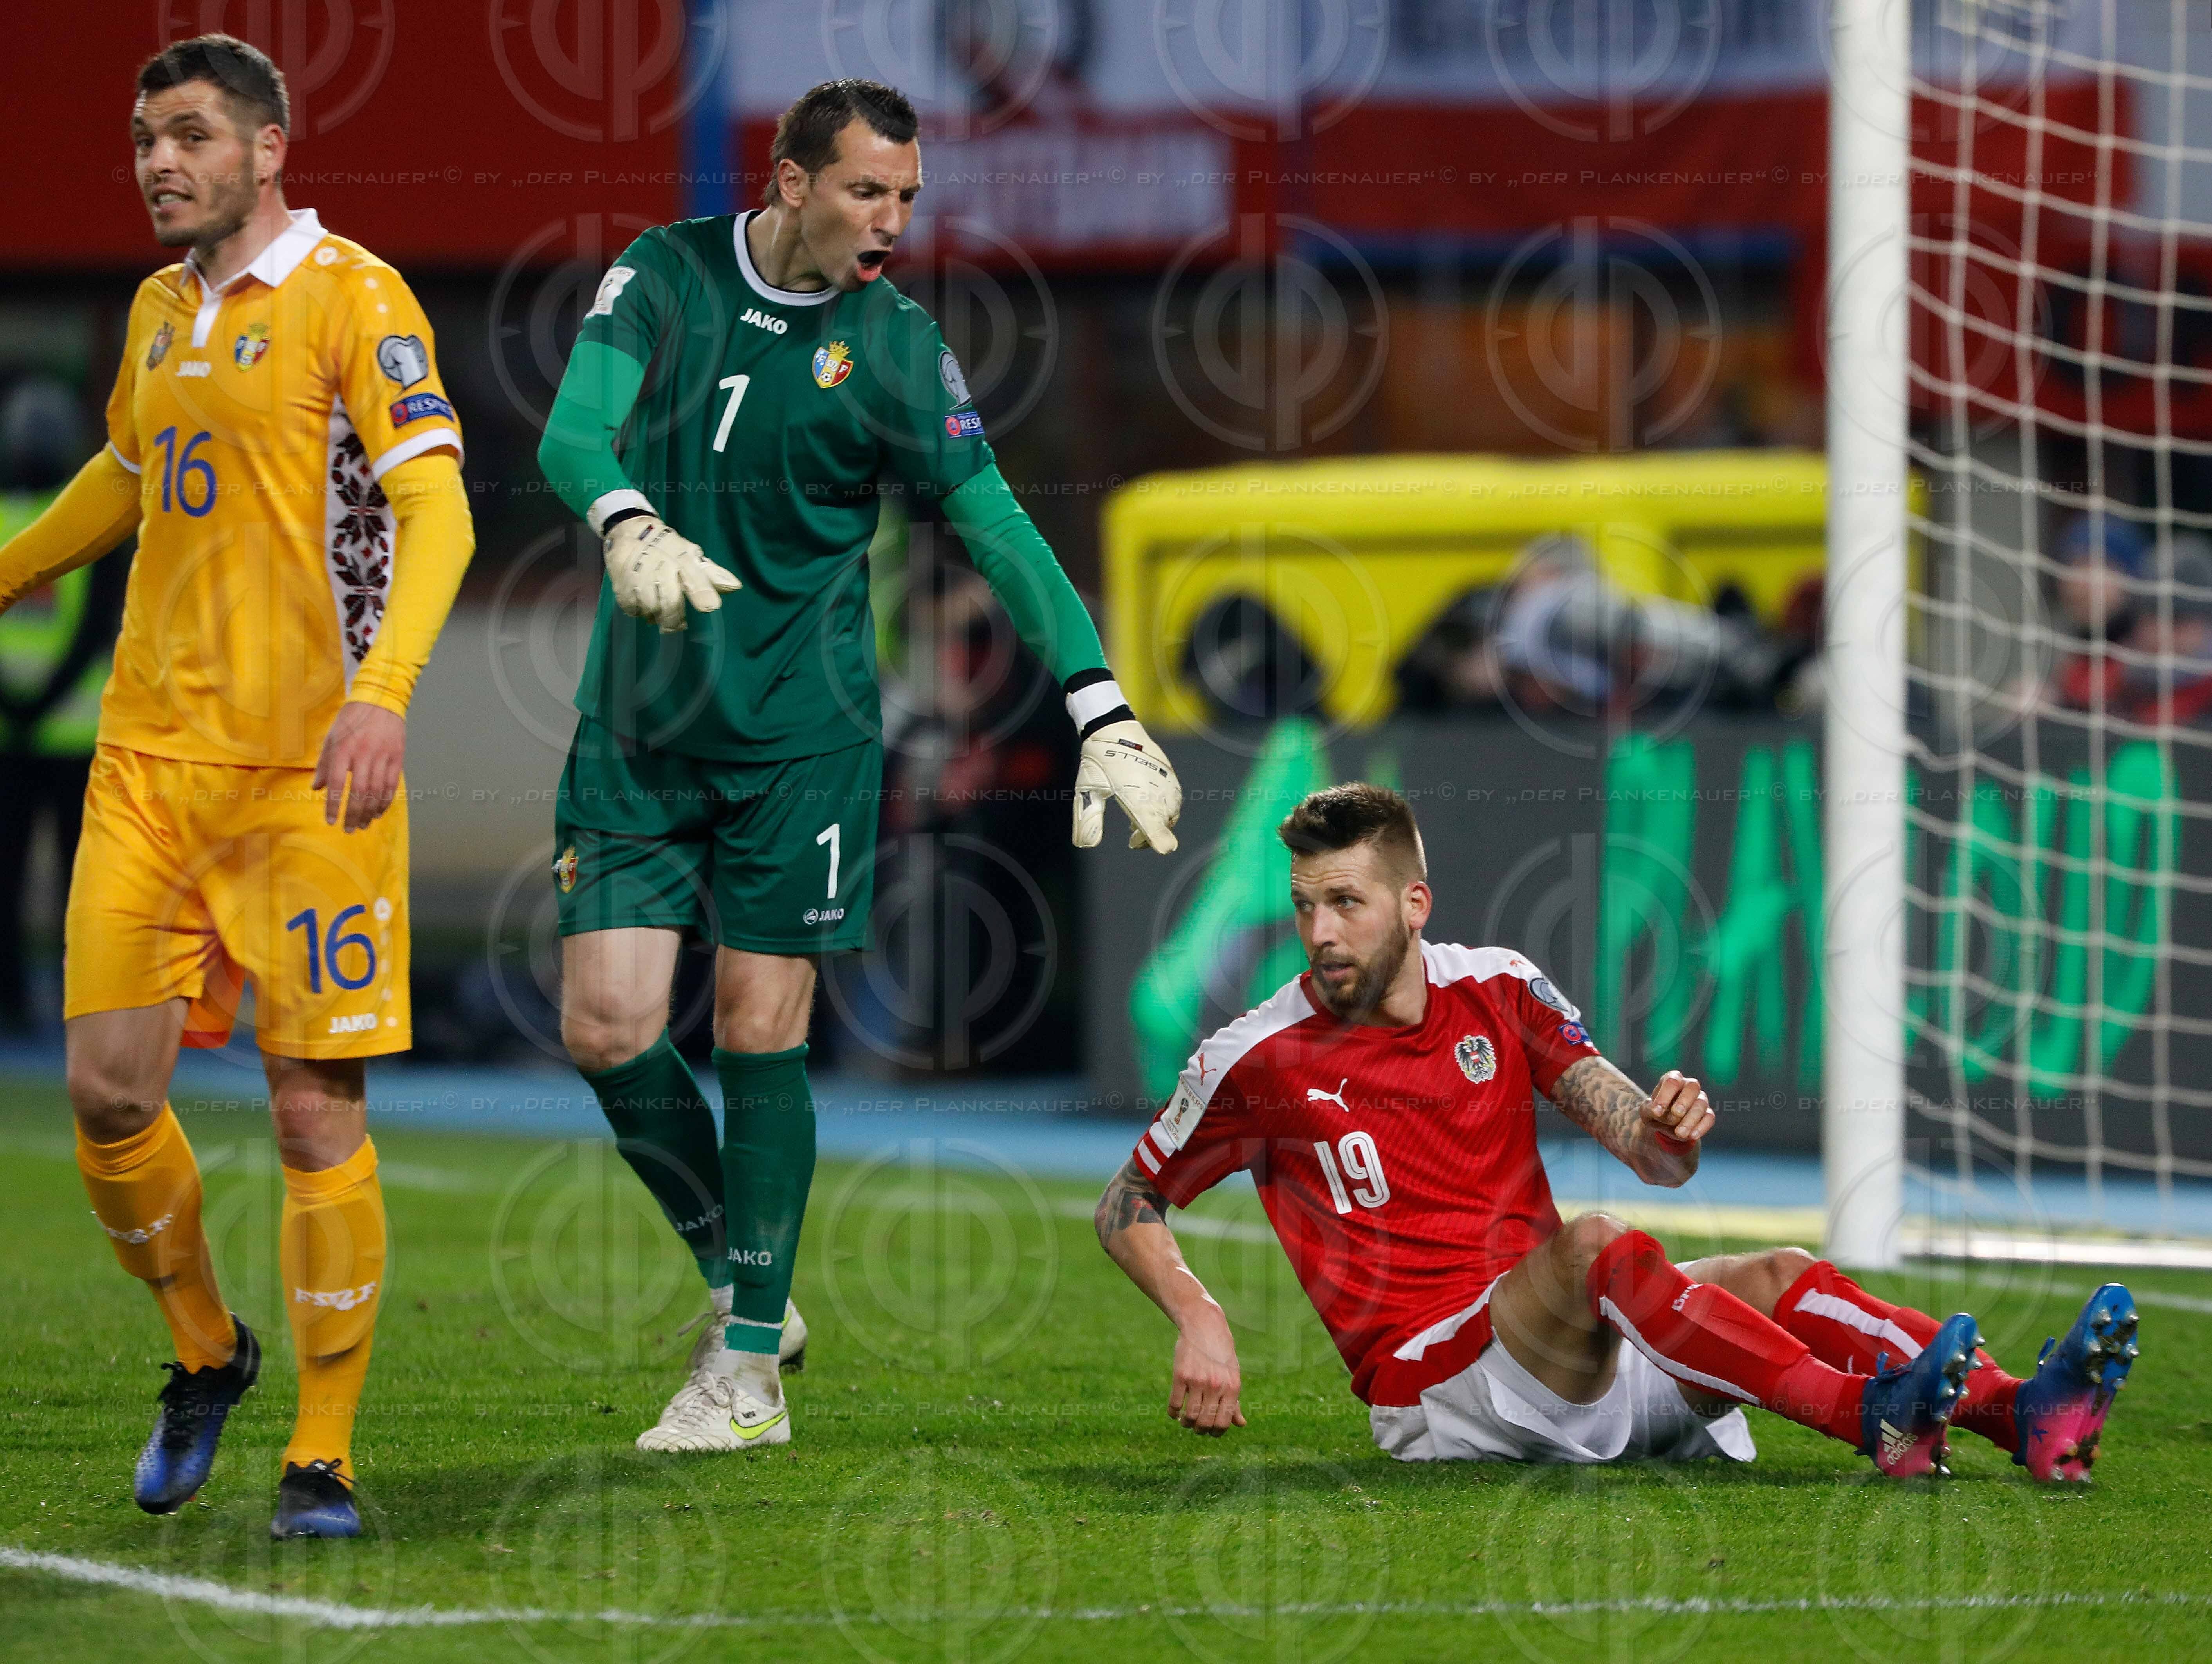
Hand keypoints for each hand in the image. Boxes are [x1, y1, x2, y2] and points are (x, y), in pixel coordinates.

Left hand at [313, 701, 405, 831]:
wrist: (380, 700)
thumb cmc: (351, 719)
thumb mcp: (332, 737)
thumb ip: (324, 764)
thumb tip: (316, 788)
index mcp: (344, 749)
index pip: (338, 783)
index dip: (334, 805)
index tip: (331, 821)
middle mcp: (363, 754)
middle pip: (359, 791)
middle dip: (353, 814)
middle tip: (349, 829)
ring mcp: (383, 756)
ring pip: (377, 791)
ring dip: (369, 811)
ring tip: (363, 824)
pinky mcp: (397, 757)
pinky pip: (391, 785)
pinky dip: (385, 801)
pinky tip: (378, 812)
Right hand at [604, 514, 740, 632]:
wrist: (629, 530)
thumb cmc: (667, 548)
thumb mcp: (690, 555)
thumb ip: (711, 574)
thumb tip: (735, 587)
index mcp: (683, 558)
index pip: (695, 576)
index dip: (702, 592)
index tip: (710, 607)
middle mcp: (661, 565)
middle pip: (670, 601)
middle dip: (675, 619)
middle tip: (678, 626)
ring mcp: (639, 574)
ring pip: (650, 607)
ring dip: (656, 616)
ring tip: (659, 612)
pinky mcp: (621, 582)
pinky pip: (632, 608)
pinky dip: (638, 611)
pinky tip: (642, 604)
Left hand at [1072, 718, 1180, 852]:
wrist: (1115, 728)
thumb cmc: (1099, 760)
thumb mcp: (1087, 791)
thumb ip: (1088, 820)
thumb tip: (1086, 845)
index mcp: (1137, 797)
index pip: (1155, 825)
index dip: (1160, 840)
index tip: (1163, 848)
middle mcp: (1158, 791)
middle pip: (1163, 826)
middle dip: (1149, 836)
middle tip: (1131, 838)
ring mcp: (1168, 783)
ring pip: (1170, 815)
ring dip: (1156, 823)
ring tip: (1137, 821)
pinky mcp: (1171, 776)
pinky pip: (1173, 801)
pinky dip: (1162, 810)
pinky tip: (1146, 805)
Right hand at [1168, 1310, 1244, 1435]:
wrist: (1204, 1325)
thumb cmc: (1220, 1353)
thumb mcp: (1232, 1375)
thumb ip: (1235, 1401)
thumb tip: (1240, 1425)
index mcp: (1232, 1388)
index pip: (1223, 1423)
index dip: (1215, 1432)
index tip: (1210, 1430)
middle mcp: (1216, 1386)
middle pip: (1205, 1423)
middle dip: (1200, 1430)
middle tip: (1196, 1426)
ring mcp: (1197, 1380)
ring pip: (1189, 1417)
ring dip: (1186, 1423)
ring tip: (1185, 1420)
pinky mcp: (1180, 1375)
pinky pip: (1174, 1404)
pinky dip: (1173, 1413)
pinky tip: (1174, 1412)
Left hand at [1641, 1070, 1713, 1146]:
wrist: (1665, 1126)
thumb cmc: (1656, 1112)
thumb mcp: (1647, 1111)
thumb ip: (1651, 1110)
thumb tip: (1660, 1113)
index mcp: (1672, 1079)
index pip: (1672, 1081)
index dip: (1665, 1095)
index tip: (1656, 1111)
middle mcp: (1688, 1086)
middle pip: (1692, 1087)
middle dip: (1684, 1101)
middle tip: (1675, 1114)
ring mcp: (1700, 1099)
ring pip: (1701, 1103)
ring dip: (1690, 1119)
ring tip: (1679, 1133)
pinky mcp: (1707, 1113)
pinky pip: (1709, 1118)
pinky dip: (1701, 1127)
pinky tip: (1691, 1136)